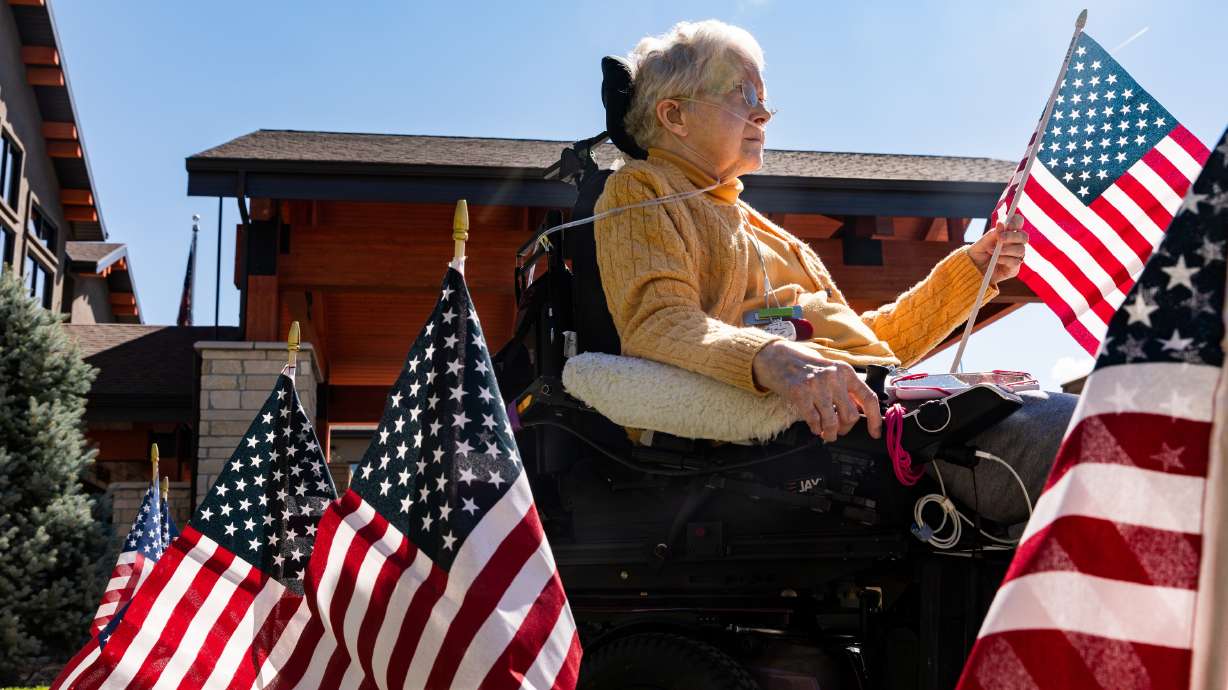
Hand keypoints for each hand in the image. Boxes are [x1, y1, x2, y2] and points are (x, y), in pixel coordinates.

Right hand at [751, 341, 882, 441]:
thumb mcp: (830, 370)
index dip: (875, 419)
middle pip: (851, 415)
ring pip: (832, 422)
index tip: (875, 433)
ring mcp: (816, 385)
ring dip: (830, 433)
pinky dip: (816, 428)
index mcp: (845, 371)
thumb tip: (861, 411)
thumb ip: (845, 387)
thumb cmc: (804, 365)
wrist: (776, 357)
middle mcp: (833, 377)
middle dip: (845, 428)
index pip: (868, 398)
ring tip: (826, 435)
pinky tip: (814, 427)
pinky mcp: (800, 393)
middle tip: (839, 430)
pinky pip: (814, 420)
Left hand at [968, 214, 1027, 285]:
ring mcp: (1016, 256)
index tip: (1008, 224)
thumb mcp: (982, 243)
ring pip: (1021, 250)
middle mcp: (1015, 244)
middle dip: (1012, 236)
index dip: (1016, 221)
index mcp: (1008, 233)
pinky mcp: (1014, 268)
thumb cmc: (978, 254)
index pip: (1018, 222)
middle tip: (1000, 238)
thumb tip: (1001, 223)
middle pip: (1024, 236)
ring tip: (992, 251)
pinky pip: (1016, 262)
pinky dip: (1005, 259)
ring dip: (1006, 249)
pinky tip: (996, 260)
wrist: (972, 270)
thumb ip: (992, 234)